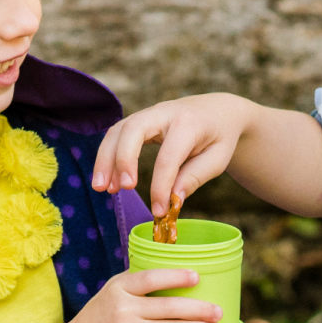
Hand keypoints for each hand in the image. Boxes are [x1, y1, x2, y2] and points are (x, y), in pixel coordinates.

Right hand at [46, 266, 221, 322]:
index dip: (176, 277)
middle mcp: (123, 308)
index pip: (151, 278)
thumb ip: (137, 282)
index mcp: (120, 288)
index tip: (197, 277)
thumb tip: (175, 270)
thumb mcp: (112, 291)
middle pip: (169, 307)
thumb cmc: (100, 317)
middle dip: (199, 309)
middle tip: (218, 311)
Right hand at [92, 93, 252, 217]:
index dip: (160, 187)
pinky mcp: (138, 120)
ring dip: (105, 160)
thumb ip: (194, 178)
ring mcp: (148, 114)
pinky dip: (107, 156)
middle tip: (121, 189)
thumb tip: (171, 200)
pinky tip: (107, 179)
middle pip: (133, 130)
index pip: (168, 157)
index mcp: (188, 124)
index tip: (159, 211)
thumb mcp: (217, 159)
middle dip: (122, 160)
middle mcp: (164, 113)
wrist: (219, 111)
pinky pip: (116, 134)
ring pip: (118, 131)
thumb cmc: (220, 137)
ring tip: (102, 188)